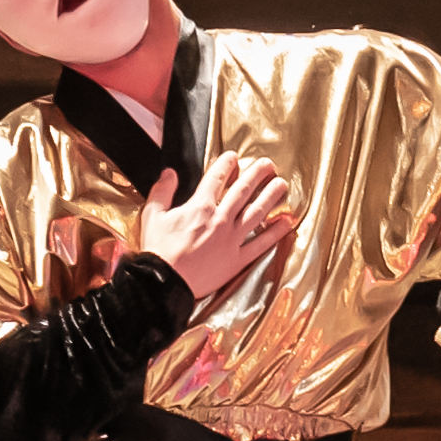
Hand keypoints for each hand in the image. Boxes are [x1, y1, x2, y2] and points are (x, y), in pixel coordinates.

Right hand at [135, 151, 295, 302]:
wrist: (165, 282)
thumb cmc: (158, 251)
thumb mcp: (153, 216)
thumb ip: (162, 191)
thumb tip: (169, 173)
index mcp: (200, 207)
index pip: (217, 178)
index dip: (226, 164)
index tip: (234, 157)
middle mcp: (220, 219)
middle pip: (243, 190)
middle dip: (257, 174)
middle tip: (268, 164)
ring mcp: (232, 239)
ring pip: (257, 211)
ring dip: (271, 195)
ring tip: (281, 184)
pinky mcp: (237, 259)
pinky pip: (261, 243)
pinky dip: (276, 233)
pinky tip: (287, 222)